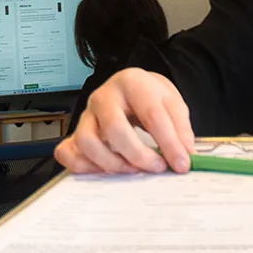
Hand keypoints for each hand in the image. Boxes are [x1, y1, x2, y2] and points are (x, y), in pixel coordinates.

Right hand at [53, 67, 194, 173]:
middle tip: (157, 167)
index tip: (181, 164)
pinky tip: (106, 171)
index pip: (151, 114)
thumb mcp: (172, 104)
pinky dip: (83, 167)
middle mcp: (104, 96)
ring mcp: (86, 115)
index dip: (169, 142)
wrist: (130, 89)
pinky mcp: (75, 132)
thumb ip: (181, 128)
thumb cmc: (150, 98)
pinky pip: (67, 152)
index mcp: (131, 82)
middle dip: (138, 154)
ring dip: (112, 163)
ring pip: (87, 142)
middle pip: (114, 129)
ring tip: (133, 170)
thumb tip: (185, 155)